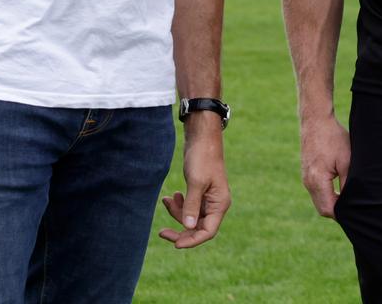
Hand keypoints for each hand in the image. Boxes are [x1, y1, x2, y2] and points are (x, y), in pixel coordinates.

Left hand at [159, 117, 230, 247]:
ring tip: (167, 200)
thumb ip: (191, 205)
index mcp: (219, 204)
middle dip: (180, 229)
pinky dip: (179, 204)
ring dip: (177, 213)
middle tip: (162, 233)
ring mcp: (208, 198)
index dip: (192, 240)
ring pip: (191, 217)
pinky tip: (171, 196)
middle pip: (198, 228)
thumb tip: (187, 228)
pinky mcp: (200, 192)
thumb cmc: (202, 157)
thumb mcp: (196, 182)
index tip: (175, 244)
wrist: (202, 137)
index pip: (207, 231)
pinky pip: (189, 206)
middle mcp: (215, 204)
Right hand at [300, 114, 349, 218]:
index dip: (342, 215)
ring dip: (331, 202)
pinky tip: (337, 188)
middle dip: (337, 211)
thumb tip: (351, 203)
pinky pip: (315, 191)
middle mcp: (308, 181)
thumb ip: (347, 185)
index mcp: (317, 180)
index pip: (328, 210)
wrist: (315, 120)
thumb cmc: (333, 138)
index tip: (354, 211)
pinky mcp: (305, 172)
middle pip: (322, 208)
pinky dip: (325, 194)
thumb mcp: (346, 161)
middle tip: (353, 207)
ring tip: (347, 197)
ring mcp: (305, 177)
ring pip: (318, 200)